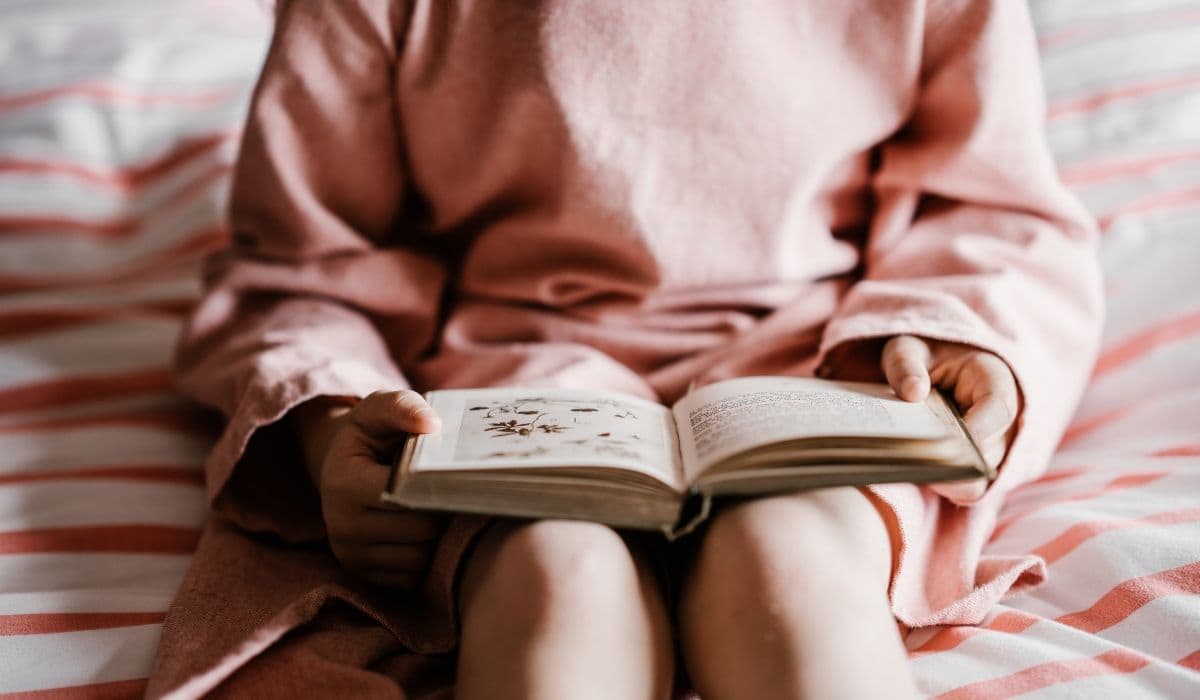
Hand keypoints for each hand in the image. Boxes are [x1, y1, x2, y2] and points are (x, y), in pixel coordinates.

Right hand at [291, 390, 447, 588]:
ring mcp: (351, 556)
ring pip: (421, 558)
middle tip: (456, 493)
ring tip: (440, 511)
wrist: (343, 469)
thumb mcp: (379, 410)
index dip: (437, 485)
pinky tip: (426, 534)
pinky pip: (413, 578)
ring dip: (439, 538)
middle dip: (444, 511)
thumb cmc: (370, 436)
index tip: (450, 472)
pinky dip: (427, 558)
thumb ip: (404, 407)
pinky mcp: (364, 577)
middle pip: (420, 531)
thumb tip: (433, 426)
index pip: (408, 495)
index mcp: (343, 483)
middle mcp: (340, 526)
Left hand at [881, 335, 1019, 502]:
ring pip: (980, 479)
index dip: (976, 431)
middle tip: (912, 461)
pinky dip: (944, 486)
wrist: (939, 370)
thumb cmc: (926, 357)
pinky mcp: (981, 468)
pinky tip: (915, 473)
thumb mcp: (909, 347)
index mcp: (995, 379)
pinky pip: (968, 489)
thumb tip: (912, 391)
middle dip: (953, 462)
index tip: (944, 443)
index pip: (998, 410)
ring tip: (910, 466)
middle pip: (989, 454)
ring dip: (946, 478)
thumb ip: (906, 364)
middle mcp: (1007, 419)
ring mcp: (998, 448)